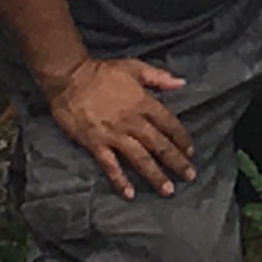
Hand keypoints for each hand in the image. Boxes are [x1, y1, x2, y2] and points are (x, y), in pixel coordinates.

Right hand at [49, 53, 194, 196]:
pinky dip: (120, 180)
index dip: (181, 138)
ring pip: (140, 159)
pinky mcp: (96, 145)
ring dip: (155, 175)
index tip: (191, 152)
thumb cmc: (102, 72)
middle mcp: (133, 122)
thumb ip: (159, 77)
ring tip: (168, 190)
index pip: (169, 124)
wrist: (70, 78)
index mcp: (144, 103)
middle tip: (190, 176)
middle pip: (159, 145)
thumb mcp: (134, 67)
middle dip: (176, 161)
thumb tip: (182, 83)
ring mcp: (115, 135)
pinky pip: (111, 166)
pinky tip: (130, 194)